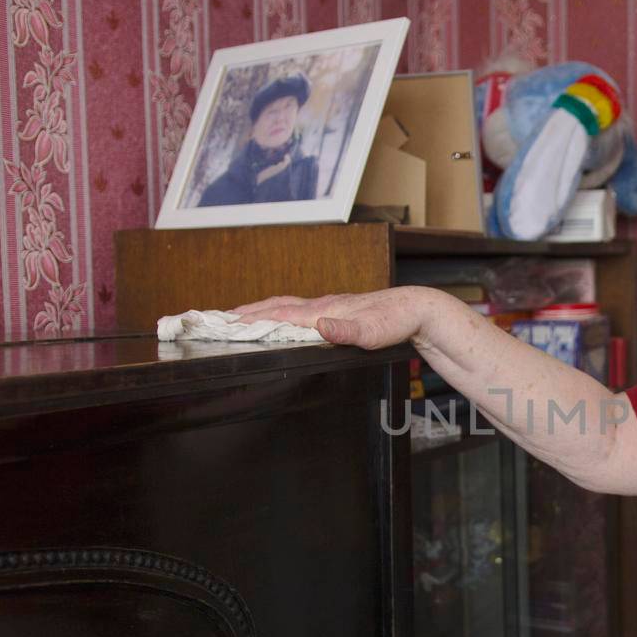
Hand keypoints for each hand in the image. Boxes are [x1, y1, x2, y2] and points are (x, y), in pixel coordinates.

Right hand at [233, 286, 449, 348]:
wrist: (416, 308)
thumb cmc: (396, 320)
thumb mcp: (374, 331)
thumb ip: (347, 330)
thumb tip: (320, 325)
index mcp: (325, 310)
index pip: (281, 313)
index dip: (253, 319)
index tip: (226, 322)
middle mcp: (323, 305)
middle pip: (277, 306)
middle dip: (248, 312)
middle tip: (220, 318)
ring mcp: (329, 306)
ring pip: (287, 306)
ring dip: (262, 310)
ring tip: (241, 316)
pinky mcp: (337, 310)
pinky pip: (300, 311)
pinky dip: (281, 313)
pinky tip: (281, 319)